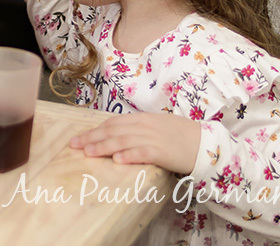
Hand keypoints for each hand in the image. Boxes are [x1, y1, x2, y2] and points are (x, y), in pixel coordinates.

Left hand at [69, 112, 200, 174]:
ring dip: (104, 147)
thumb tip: (114, 135)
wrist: (204, 143)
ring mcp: (153, 138)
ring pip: (123, 141)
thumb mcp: (155, 126)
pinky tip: (118, 160)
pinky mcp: (163, 151)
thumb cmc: (179, 136)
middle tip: (74, 146)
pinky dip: (130, 155)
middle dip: (92, 138)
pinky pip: (143, 152)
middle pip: (113, 131)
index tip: (78, 139)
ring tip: (89, 153)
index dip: (94, 131)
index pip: (112, 123)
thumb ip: (136, 128)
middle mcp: (144, 126)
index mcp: (141, 118)